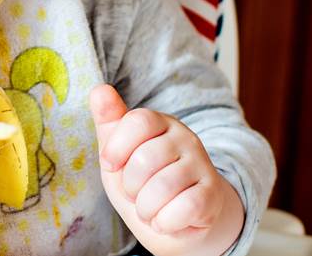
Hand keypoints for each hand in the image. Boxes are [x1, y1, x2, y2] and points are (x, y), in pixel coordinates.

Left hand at [89, 84, 243, 255]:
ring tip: (149, 209)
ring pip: (162, 187)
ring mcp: (202, 165)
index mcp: (159, 122)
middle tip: (135, 193)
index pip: (138, 121)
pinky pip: (183, 208)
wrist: (174, 218)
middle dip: (130, 186)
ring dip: (145, 208)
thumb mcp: (118, 152)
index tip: (110, 165)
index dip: (117, 147)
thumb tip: (100, 89)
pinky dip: (164, 222)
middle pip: (145, 158)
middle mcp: (185, 138)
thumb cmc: (141, 180)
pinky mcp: (212, 195)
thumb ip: (108, 122)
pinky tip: (165, 220)